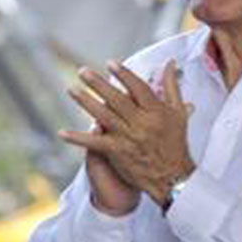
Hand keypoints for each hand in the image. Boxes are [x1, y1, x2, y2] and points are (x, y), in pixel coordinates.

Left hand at [59, 59, 195, 207]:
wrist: (172, 177)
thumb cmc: (175, 142)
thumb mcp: (178, 112)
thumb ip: (171, 86)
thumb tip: (169, 63)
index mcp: (156, 112)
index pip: (138, 88)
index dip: (124, 75)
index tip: (111, 63)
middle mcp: (141, 123)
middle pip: (117, 100)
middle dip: (99, 84)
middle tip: (83, 72)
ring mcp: (128, 138)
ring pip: (104, 116)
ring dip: (86, 103)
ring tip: (72, 89)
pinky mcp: (117, 152)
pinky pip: (95, 143)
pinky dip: (78, 138)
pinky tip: (62, 133)